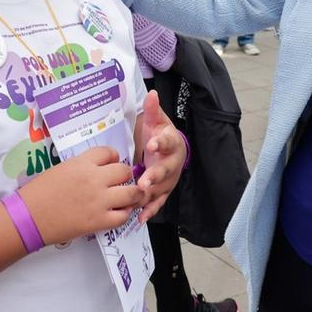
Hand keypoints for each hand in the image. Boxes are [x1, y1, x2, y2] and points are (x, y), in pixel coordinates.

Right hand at [18, 146, 142, 245]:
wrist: (28, 217)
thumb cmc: (37, 192)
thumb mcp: (60, 169)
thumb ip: (80, 168)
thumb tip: (95, 171)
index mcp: (82, 163)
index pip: (109, 152)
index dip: (113, 158)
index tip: (111, 164)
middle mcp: (94, 178)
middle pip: (124, 171)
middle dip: (125, 175)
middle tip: (121, 181)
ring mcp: (99, 200)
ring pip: (131, 193)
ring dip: (133, 194)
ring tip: (129, 196)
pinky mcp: (99, 221)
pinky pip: (123, 216)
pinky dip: (124, 214)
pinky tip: (119, 212)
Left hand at [135, 91, 185, 221]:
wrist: (171, 150)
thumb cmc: (160, 134)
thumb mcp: (156, 121)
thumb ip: (153, 110)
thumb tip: (152, 93)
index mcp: (172, 143)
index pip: (167, 142)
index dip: (160, 143)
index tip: (151, 143)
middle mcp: (173, 163)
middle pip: (166, 170)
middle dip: (155, 176)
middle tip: (144, 181)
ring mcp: (170, 179)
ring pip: (161, 188)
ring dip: (150, 195)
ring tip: (137, 200)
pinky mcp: (164, 191)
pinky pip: (158, 202)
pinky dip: (150, 210)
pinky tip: (141, 218)